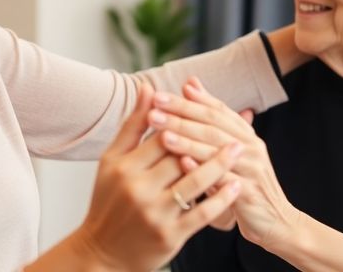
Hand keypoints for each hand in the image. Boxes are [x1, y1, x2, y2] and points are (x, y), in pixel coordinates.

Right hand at [72, 83, 244, 270]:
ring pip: (194, 181)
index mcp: (123, 167)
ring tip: (239, 148)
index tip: (204, 109)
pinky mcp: (170, 235)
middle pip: (179, 156)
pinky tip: (236, 185)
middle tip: (233, 128)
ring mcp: (155, 213)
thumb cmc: (109, 202)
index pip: (160, 136)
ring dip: (220, 164)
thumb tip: (148, 89)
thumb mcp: (112, 161)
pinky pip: (202, 213)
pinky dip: (221, 198)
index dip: (183, 121)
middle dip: (205, 140)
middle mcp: (138, 188)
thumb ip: (132, 125)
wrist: (102, 252)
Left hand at [148, 78, 298, 250]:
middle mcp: (250, 147)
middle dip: (181, 116)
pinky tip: (182, 163)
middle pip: (213, 126)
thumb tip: (190, 83)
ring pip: (216, 150)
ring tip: (161, 134)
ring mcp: (252, 169)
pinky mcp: (250, 193)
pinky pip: (223, 180)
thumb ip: (212, 118)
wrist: (277, 220)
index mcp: (245, 134)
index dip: (187, 101)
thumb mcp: (231, 148)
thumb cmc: (246, 182)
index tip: (157, 95)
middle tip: (153, 109)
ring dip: (187, 140)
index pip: (214, 110)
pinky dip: (202, 169)